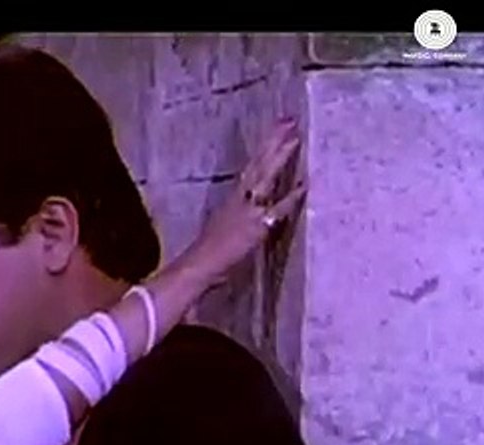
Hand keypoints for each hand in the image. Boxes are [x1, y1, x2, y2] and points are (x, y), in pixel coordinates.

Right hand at [184, 118, 306, 287]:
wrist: (198, 265)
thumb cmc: (206, 254)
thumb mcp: (221, 228)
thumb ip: (237, 217)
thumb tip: (248, 214)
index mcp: (231, 199)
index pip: (250, 168)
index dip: (264, 149)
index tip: (277, 130)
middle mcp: (239, 199)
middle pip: (258, 165)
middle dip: (273, 142)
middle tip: (289, 120)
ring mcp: (248, 210)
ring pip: (265, 177)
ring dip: (279, 157)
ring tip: (294, 137)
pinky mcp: (256, 225)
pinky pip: (277, 208)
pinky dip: (291, 197)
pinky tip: (305, 185)